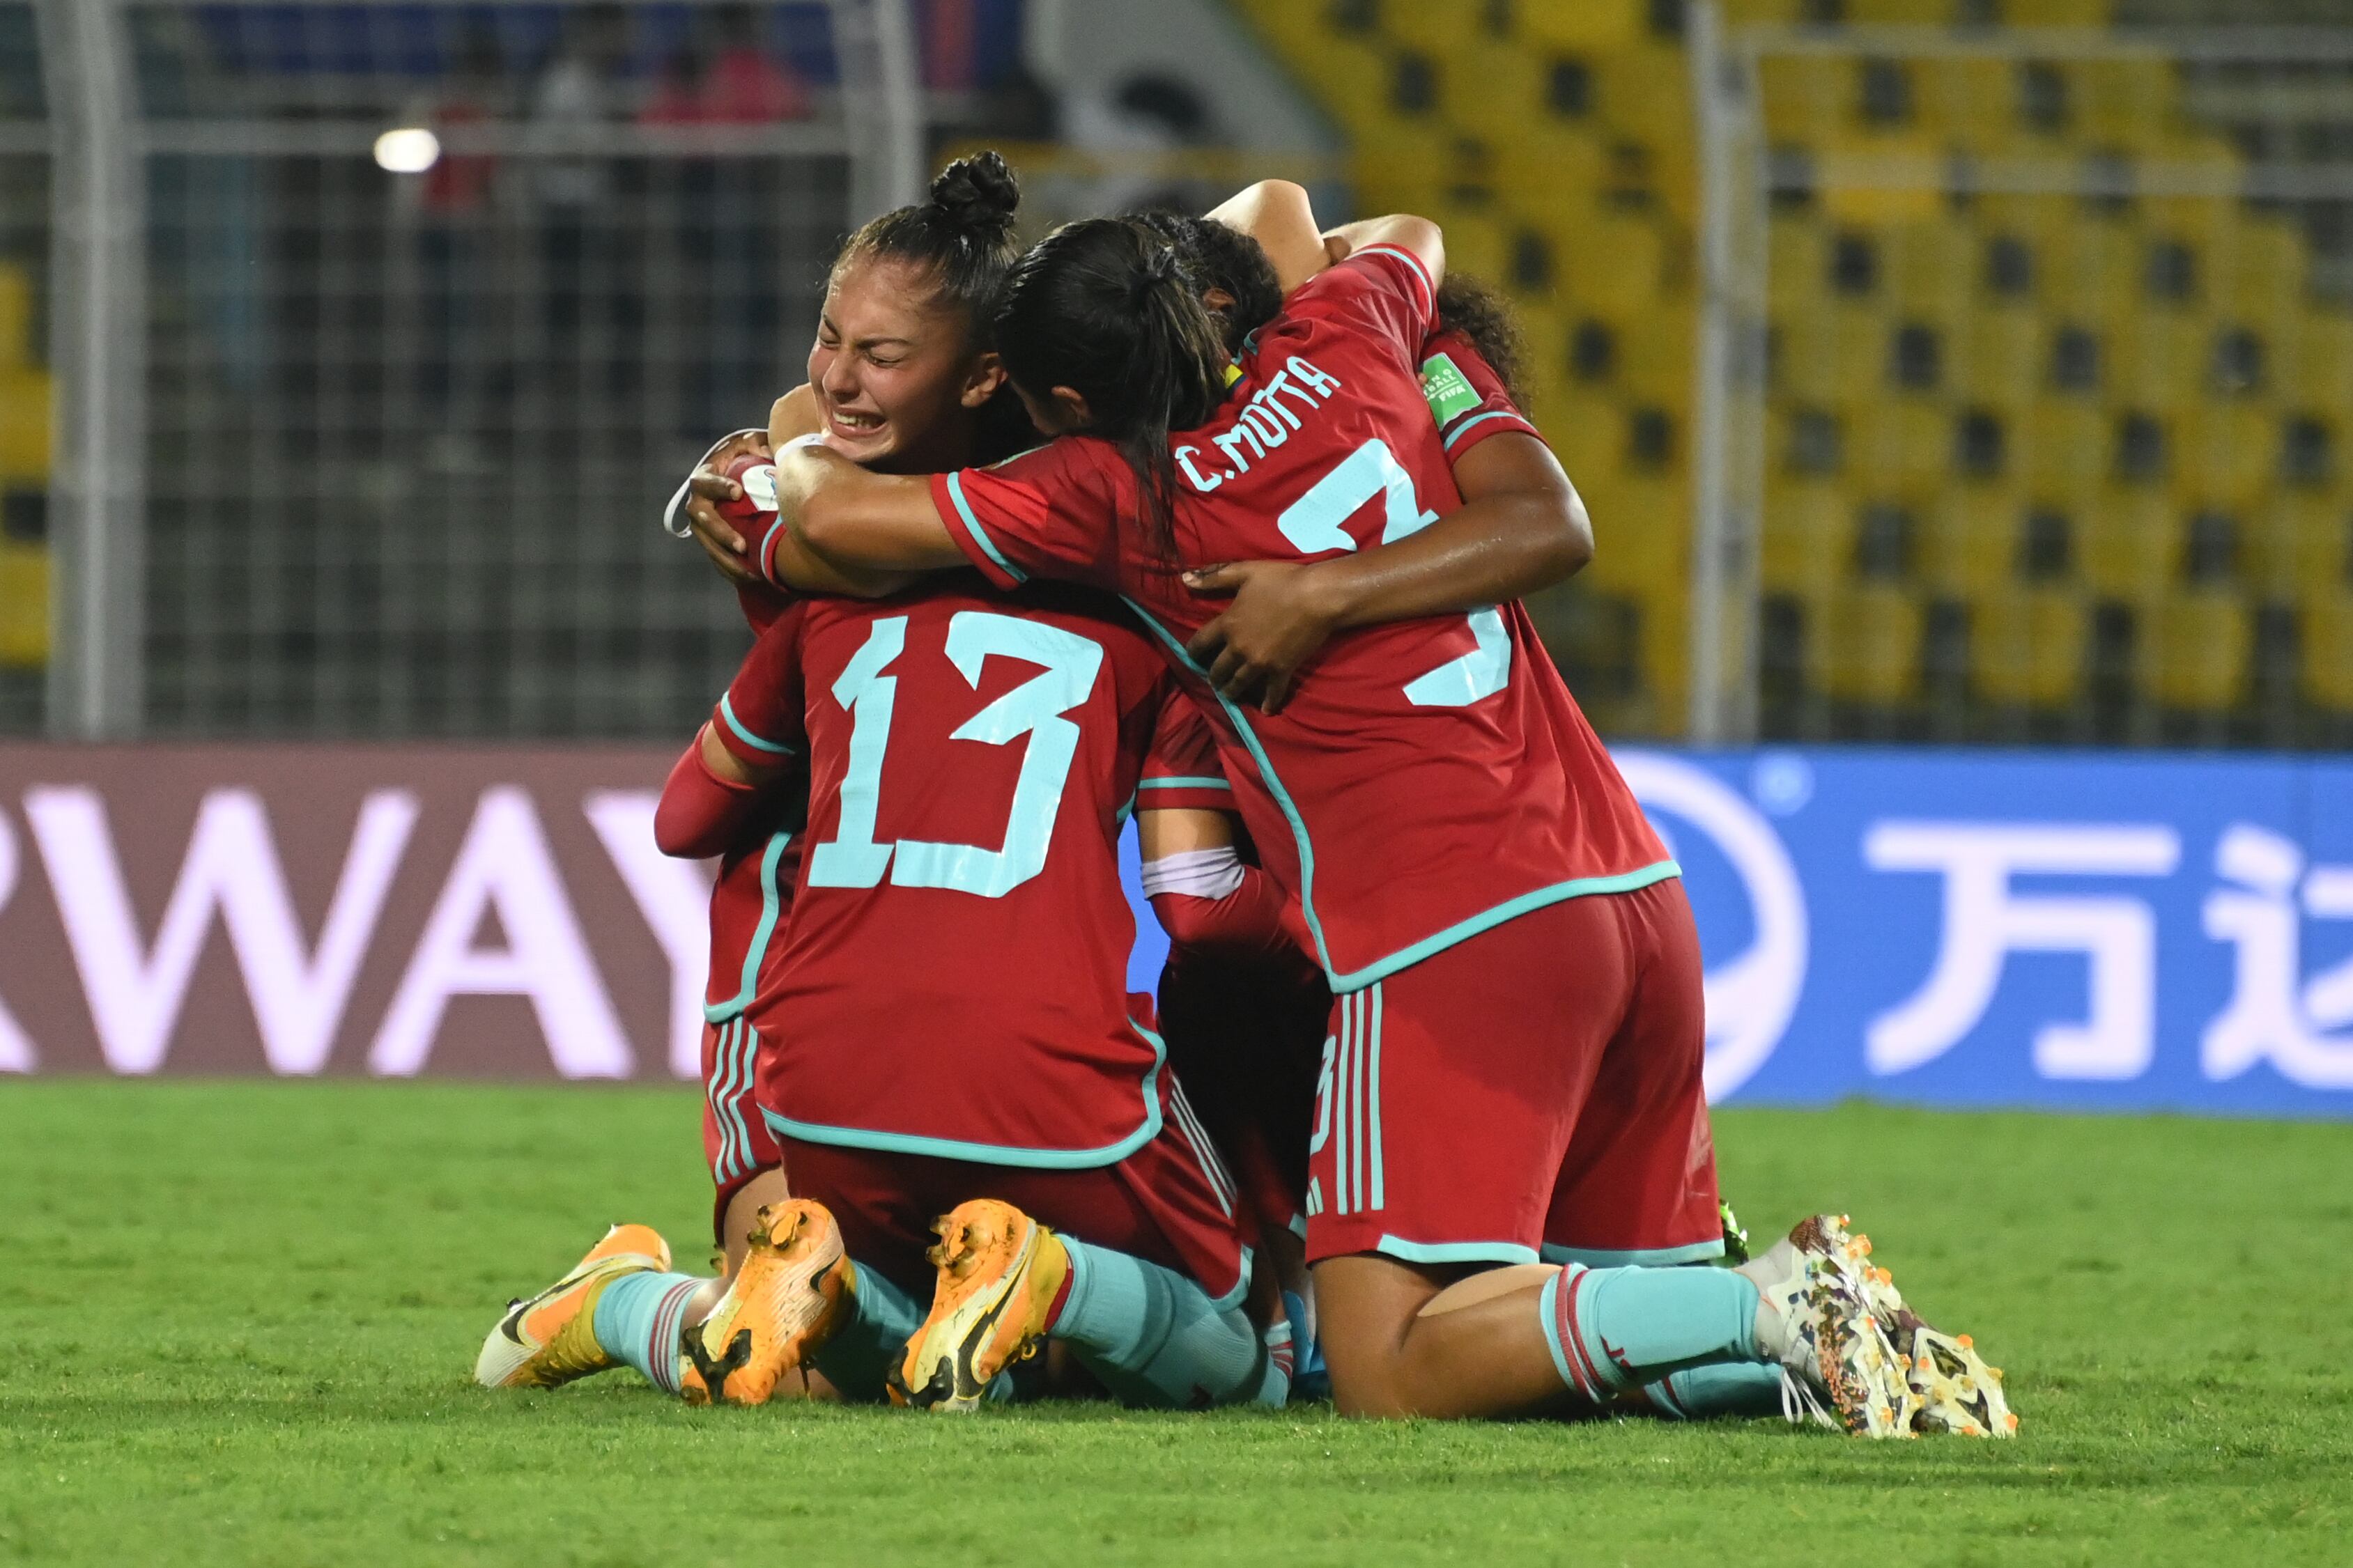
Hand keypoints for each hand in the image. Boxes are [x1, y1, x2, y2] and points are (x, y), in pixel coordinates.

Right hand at [670, 429, 772, 586]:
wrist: (750, 474)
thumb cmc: (753, 454)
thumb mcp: (755, 443)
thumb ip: (759, 443)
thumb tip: (768, 450)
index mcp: (706, 475)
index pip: (705, 482)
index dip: (718, 487)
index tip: (738, 492)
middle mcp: (699, 501)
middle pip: (700, 519)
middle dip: (720, 533)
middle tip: (742, 545)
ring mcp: (703, 523)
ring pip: (707, 544)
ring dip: (725, 558)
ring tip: (748, 571)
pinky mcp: (713, 540)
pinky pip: (717, 558)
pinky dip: (731, 569)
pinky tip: (751, 579)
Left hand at [1183, 559, 1346, 713]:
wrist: (1317, 597)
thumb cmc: (1281, 580)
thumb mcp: (1244, 572)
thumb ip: (1213, 577)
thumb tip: (1183, 579)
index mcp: (1228, 624)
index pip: (1199, 643)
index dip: (1193, 651)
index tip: (1192, 656)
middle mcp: (1239, 648)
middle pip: (1217, 670)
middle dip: (1212, 676)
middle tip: (1213, 679)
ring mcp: (1260, 663)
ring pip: (1238, 684)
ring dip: (1231, 691)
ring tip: (1229, 694)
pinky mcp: (1281, 671)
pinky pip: (1272, 693)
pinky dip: (1269, 703)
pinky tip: (1266, 710)